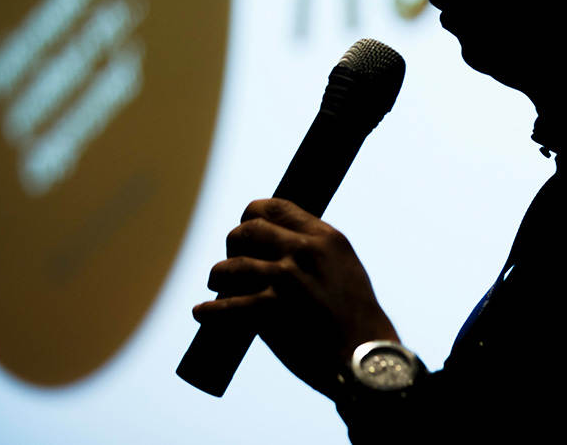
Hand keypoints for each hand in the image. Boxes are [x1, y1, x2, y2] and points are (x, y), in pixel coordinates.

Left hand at [192, 198, 399, 397]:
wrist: (364, 357)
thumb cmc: (355, 321)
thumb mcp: (344, 269)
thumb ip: (314, 253)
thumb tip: (276, 246)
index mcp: (324, 238)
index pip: (275, 207)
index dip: (252, 215)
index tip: (245, 227)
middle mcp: (303, 251)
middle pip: (247, 231)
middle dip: (233, 245)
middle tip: (232, 262)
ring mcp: (285, 279)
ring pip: (230, 266)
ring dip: (218, 277)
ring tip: (217, 285)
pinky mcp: (269, 311)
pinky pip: (224, 306)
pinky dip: (209, 312)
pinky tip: (202, 313)